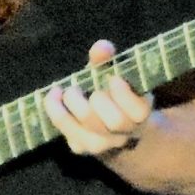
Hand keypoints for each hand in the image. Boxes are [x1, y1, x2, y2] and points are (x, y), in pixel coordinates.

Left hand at [46, 38, 152, 159]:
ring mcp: (104, 144)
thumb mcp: (114, 76)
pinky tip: (54, 97)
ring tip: (66, 91)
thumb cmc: (113, 96)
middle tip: (85, 86)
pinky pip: (69, 133)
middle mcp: (124, 134)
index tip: (113, 79)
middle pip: (114, 121)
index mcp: (140, 114)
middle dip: (98, 100)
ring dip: (74, 104)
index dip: (124, 94)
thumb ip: (109, 61)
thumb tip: (102, 46)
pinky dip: (57, 113)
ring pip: (89, 128)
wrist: (110, 132)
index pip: (139, 111)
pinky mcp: (82, 148)